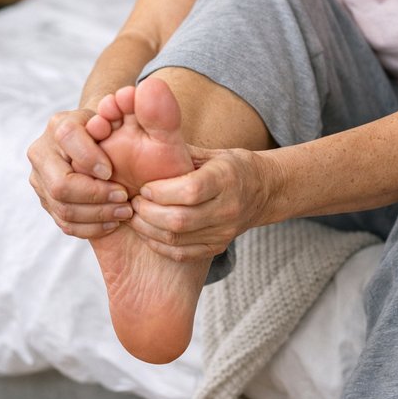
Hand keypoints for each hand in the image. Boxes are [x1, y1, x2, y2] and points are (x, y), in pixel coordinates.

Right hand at [27, 109, 131, 238]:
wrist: (102, 144)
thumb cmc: (117, 129)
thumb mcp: (124, 115)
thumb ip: (128, 107)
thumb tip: (130, 97)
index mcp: (60, 123)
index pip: (67, 137)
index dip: (90, 158)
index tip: (112, 170)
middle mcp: (42, 150)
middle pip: (61, 184)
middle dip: (96, 194)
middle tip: (124, 197)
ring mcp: (40, 178)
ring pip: (63, 207)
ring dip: (97, 214)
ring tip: (123, 212)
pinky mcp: (46, 200)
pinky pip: (64, 223)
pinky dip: (90, 227)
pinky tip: (111, 222)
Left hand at [127, 146, 280, 260]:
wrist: (263, 191)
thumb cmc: (232, 166)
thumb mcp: (213, 152)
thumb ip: (182, 153)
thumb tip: (144, 144)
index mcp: (226, 178)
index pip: (190, 190)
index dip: (161, 191)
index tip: (145, 186)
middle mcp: (228, 208)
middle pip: (180, 219)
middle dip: (148, 212)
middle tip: (134, 202)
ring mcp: (224, 231)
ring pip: (177, 239)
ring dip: (148, 229)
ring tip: (135, 216)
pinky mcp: (218, 247)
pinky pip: (182, 254)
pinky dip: (159, 245)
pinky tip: (148, 232)